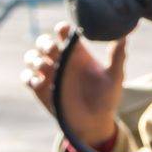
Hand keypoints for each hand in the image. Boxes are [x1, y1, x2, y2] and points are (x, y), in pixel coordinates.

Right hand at [23, 21, 125, 145]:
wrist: (95, 122)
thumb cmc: (107, 98)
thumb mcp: (114, 76)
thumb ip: (117, 56)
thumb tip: (124, 35)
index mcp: (78, 54)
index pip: (65, 33)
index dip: (62, 29)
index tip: (65, 31)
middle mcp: (61, 61)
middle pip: (44, 42)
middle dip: (45, 43)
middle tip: (53, 50)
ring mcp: (49, 74)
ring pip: (32, 57)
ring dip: (35, 58)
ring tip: (47, 67)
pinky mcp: (40, 89)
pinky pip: (26, 77)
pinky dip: (29, 76)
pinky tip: (41, 82)